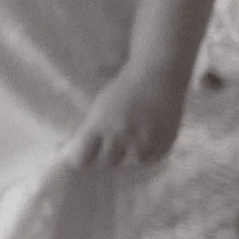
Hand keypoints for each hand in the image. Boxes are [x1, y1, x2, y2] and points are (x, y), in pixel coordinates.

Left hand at [69, 53, 188, 170]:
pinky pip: (149, 160)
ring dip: (127, 155)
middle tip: (111, 143)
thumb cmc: (123, 89)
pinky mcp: (163, 145)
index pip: (81, 158)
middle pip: (106, 162)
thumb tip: (76, 154)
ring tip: (131, 138)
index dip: (80, 159)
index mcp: (99, 125)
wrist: (157, 76)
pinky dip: (146, 153)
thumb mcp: (99, 108)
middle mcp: (120, 136)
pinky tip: (146, 137)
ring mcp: (143, 142)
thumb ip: (90, 132)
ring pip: (129, 163)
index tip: (83, 155)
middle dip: (105, 155)